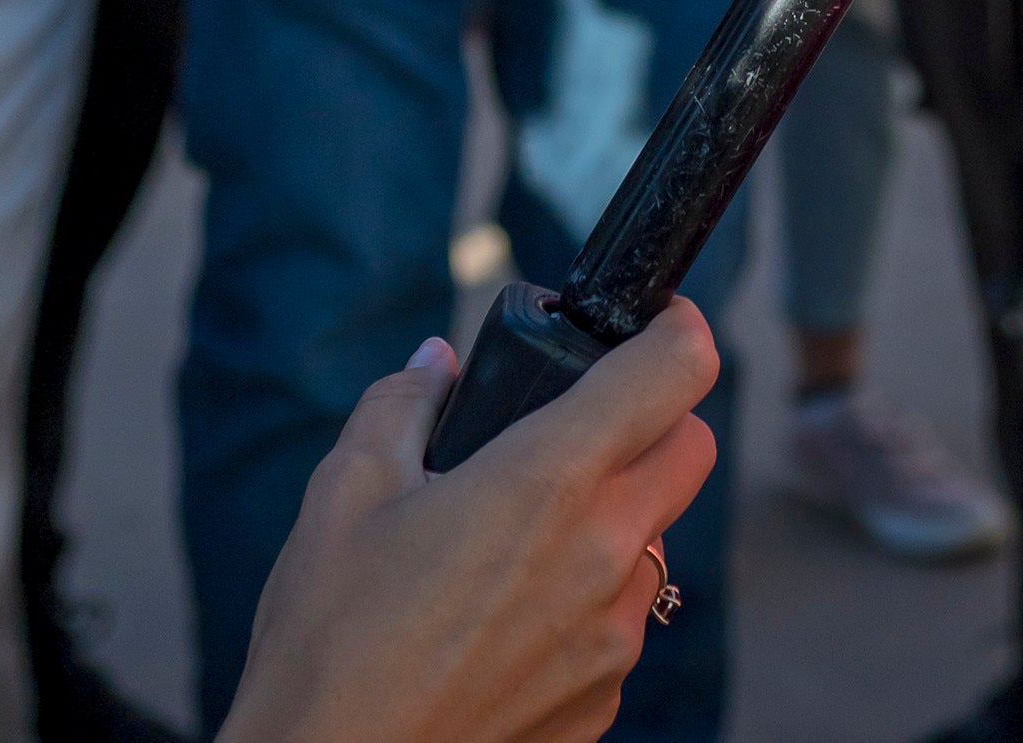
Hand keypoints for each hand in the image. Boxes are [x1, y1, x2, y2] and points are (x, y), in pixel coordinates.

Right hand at [216, 300, 724, 742]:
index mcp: (548, 480)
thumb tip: (436, 363)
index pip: (675, 371)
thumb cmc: (329, 642)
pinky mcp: (603, 701)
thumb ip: (403, 405)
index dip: (674, 327)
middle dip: (656, 417)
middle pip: (692, 450)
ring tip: (516, 539)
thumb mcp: (344, 494)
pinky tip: (504, 619)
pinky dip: (587, 601)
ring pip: (657, 542)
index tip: (652, 321)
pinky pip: (622, 624)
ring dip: (615, 518)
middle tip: (583, 422)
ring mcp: (613, 639)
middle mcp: (604, 555)